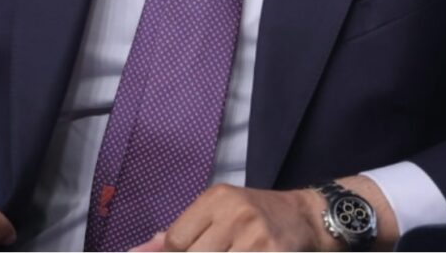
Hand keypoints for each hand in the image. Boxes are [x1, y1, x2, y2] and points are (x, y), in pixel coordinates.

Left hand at [128, 183, 341, 251]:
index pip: (175, 240)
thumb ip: (182, 231)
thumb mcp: (220, 211)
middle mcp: (235, 213)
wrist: (305, 216)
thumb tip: (139, 250)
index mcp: (217, 199)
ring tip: (225, 252)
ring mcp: (255, 237)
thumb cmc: (256, 215)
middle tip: (210, 251)